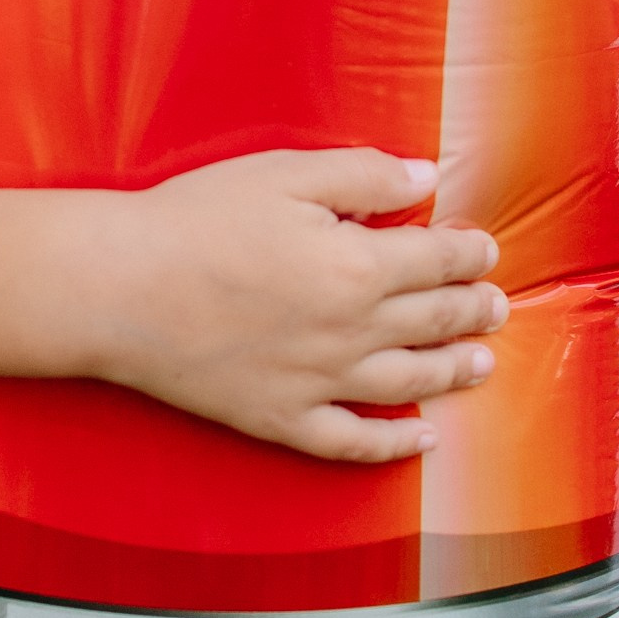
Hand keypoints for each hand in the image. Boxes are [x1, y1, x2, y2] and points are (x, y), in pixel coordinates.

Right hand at [75, 150, 505, 465]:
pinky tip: (422, 438)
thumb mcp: (283, 173)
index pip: (438, 260)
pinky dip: (396, 444)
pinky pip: (355, 442)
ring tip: (480, 363)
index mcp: (357, 265)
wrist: (122, 286)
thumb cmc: (195, 219)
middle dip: (474, 310)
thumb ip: (363, 175)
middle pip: (434, 322)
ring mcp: (320, 382)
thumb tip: (425, 179)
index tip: (483, 248)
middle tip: (496, 304)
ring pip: (410, 383)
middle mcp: (352, 332)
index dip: (469, 252)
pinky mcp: (283, 419)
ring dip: (454, 371)